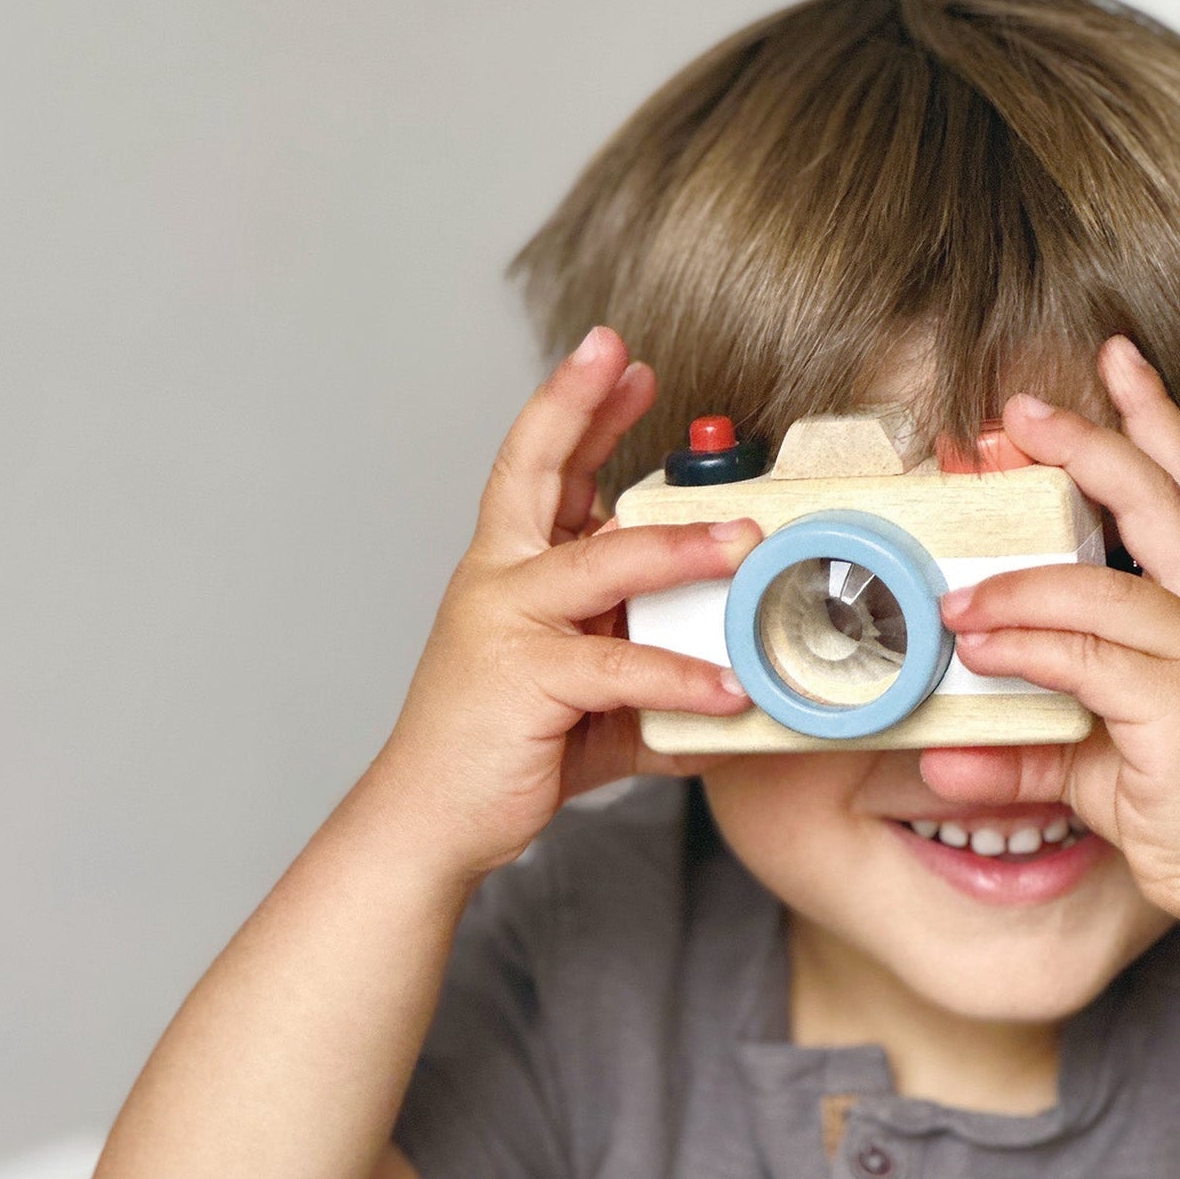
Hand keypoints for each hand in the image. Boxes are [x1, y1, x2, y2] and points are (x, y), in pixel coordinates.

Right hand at [379, 328, 757, 876]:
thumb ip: (647, 664)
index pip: (542, 469)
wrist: (433, 817)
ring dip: (680, 547)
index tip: (618, 361)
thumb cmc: (506, 747)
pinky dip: (680, 676)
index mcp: (510, 569)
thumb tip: (730, 670)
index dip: (578, 410)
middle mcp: (499, 580)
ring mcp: (506, 624)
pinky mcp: (526, 680)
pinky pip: (620, 667)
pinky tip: (729, 688)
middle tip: (626, 364)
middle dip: (580, 410)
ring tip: (745, 540)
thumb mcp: (587, 693)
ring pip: (602, 564)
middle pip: (537, 473)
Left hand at [921, 336, 1179, 928]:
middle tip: (1012, 412)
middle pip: (1155, 497)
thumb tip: (944, 746)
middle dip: (1084, 443)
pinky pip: (1086, 657)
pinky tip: (978, 645)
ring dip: (1014, 585)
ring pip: (1098, 589)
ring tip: (951, 599)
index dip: (1150, 414)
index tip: (1109, 357)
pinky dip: (1024, 645)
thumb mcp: (1093, 750)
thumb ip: (1027, 732)